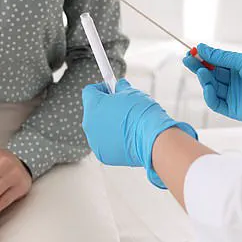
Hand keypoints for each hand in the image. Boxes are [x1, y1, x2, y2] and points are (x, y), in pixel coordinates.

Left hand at [82, 79, 196, 188]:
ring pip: (98, 128)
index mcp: (93, 105)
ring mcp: (94, 141)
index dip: (102, 88)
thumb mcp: (132, 93)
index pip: (89, 91)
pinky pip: (104, 142)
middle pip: (92, 111)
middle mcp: (89, 124)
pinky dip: (113, 139)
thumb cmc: (142, 115)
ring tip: (127, 124)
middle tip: (121, 107)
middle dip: (105, 107)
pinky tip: (127, 137)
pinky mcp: (102, 154)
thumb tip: (120, 87)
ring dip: (108, 124)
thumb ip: (121, 88)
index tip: (112, 90)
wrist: (152, 139)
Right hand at [183, 44, 241, 123]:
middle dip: (199, 67)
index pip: (216, 62)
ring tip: (202, 71)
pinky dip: (209, 96)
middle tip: (187, 60)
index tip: (192, 51)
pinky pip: (216, 103)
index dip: (204, 57)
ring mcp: (233, 96)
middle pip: (211, 74)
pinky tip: (207, 88)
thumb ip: (222, 57)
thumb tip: (202, 48)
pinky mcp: (232, 110)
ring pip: (211, 87)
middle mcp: (234, 82)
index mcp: (239, 68)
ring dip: (204, 80)